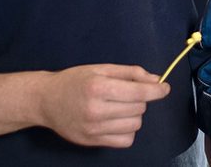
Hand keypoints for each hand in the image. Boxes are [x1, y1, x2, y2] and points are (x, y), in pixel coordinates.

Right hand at [38, 64, 169, 147]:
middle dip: (140, 99)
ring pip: (135, 125)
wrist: (46, 100)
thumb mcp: (101, 69)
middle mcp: (97, 110)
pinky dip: (127, 131)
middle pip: (139, 108)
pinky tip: (118, 121)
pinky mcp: (92, 142)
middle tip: (126, 94)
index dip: (157, 90)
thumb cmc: (75, 80)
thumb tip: (156, 80)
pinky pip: (125, 140)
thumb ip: (130, 73)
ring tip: (120, 107)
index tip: (164, 88)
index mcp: (99, 87)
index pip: (139, 92)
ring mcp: (94, 129)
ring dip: (134, 115)